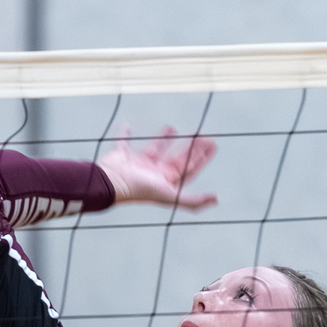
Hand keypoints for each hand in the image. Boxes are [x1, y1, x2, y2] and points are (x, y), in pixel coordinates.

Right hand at [97, 126, 217, 210]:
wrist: (111, 182)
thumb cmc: (139, 190)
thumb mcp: (170, 195)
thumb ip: (192, 200)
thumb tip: (215, 200)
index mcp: (166, 182)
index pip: (189, 169)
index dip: (202, 158)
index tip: (212, 144)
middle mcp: (154, 174)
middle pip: (176, 159)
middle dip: (189, 148)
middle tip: (200, 134)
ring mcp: (138, 165)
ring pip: (155, 150)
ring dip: (164, 141)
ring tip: (172, 128)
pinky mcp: (123, 156)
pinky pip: (126, 143)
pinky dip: (126, 135)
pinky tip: (128, 126)